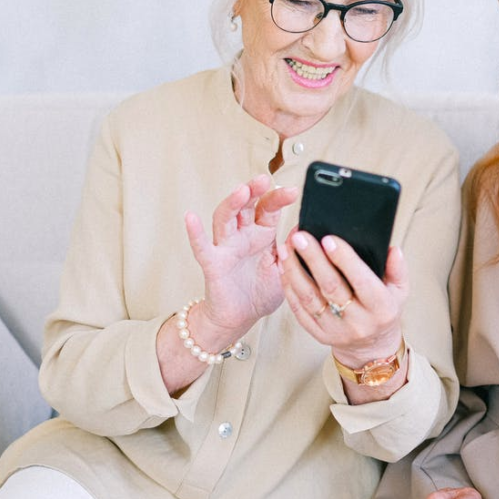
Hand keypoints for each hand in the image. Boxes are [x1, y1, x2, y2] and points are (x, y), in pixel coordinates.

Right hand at [184, 175, 298, 335]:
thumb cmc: (261, 292)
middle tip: (264, 179)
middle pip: (246, 205)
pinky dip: (195, 233)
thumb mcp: (286, 269)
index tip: (294, 191)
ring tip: (241, 190)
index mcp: (262, 233)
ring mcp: (226, 247)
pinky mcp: (213, 263)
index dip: (279, 197)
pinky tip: (191, 217)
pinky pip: (202, 247)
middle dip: (254, 190)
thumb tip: (308, 230)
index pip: (268, 208)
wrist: (241, 318)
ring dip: (232, 202)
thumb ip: (295, 251)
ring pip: (225, 218)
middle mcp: (243, 235)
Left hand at [279, 229, 407, 367]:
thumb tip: (392, 249)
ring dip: (294, 271)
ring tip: (286, 248)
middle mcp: (358, 321)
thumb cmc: (383, 310)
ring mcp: (335, 330)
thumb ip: (397, 269)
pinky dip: (289, 288)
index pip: (362, 281)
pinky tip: (284, 269)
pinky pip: (299, 310)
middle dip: (314, 259)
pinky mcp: (318, 334)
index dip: (345, 260)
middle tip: (300, 237)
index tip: (329, 239)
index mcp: (381, 308)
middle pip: (331, 287)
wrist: (371, 347)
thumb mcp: (399, 291)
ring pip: (310, 298)